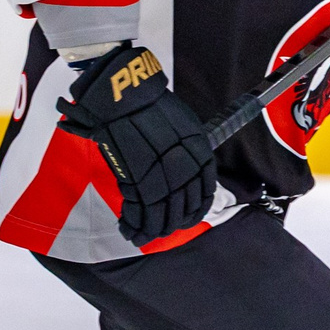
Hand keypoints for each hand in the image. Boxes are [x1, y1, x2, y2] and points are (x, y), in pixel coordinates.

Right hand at [54, 44, 218, 245]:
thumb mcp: (184, 126)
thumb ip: (188, 155)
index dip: (196, 210)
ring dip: (151, 229)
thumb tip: (187, 181)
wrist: (124, 95)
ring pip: (162, 212)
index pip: (205, 191)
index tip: (186, 219)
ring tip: (141, 234)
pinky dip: (134, 222)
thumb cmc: (152, 107)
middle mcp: (184, 163)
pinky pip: (139, 208)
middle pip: (183, 206)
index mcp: (198, 150)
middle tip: (161, 230)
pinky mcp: (135, 175)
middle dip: (171, 223)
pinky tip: (128, 226)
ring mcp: (160, 170)